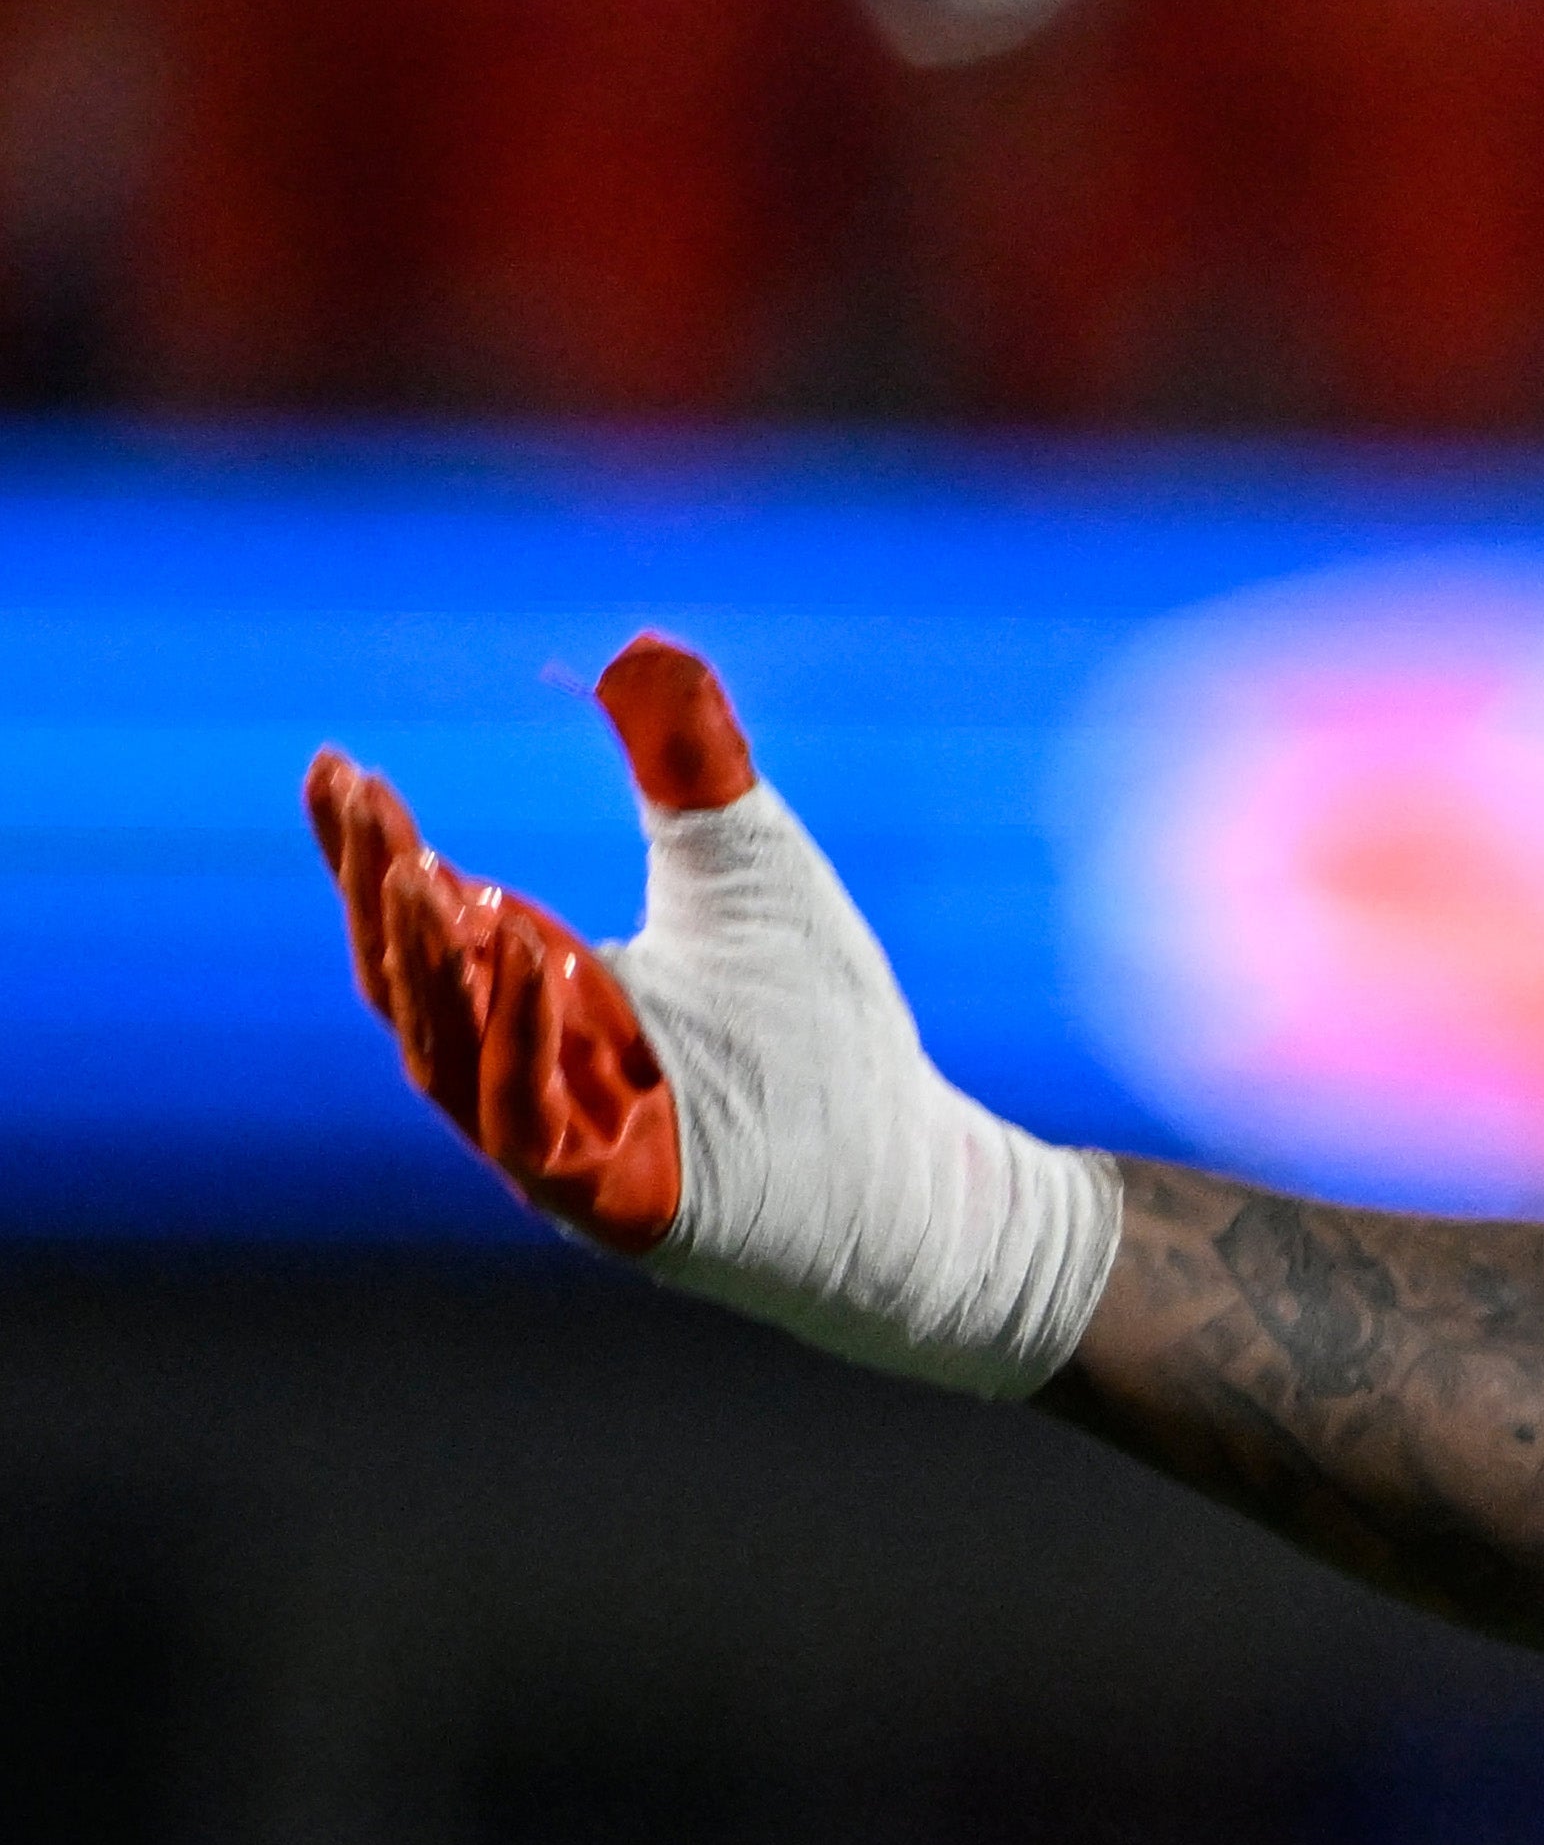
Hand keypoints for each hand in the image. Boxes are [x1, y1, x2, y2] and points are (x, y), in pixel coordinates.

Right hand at [302, 638, 1118, 1395]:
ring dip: (427, 964)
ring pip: (452, 1055)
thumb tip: (641, 645)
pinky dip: (526, 1041)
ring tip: (417, 869)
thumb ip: (690, 765)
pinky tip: (532, 955)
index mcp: (548, 989)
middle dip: (377, 889)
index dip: (370, 847)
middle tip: (360, 800)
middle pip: (413, 979)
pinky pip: (532, 1126)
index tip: (336, 765)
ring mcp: (562, 1141)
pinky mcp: (613, 1200)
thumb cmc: (823, 1022)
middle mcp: (532, 1065)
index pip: (428, 913)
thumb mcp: (751, 867)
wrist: (906, 1168)